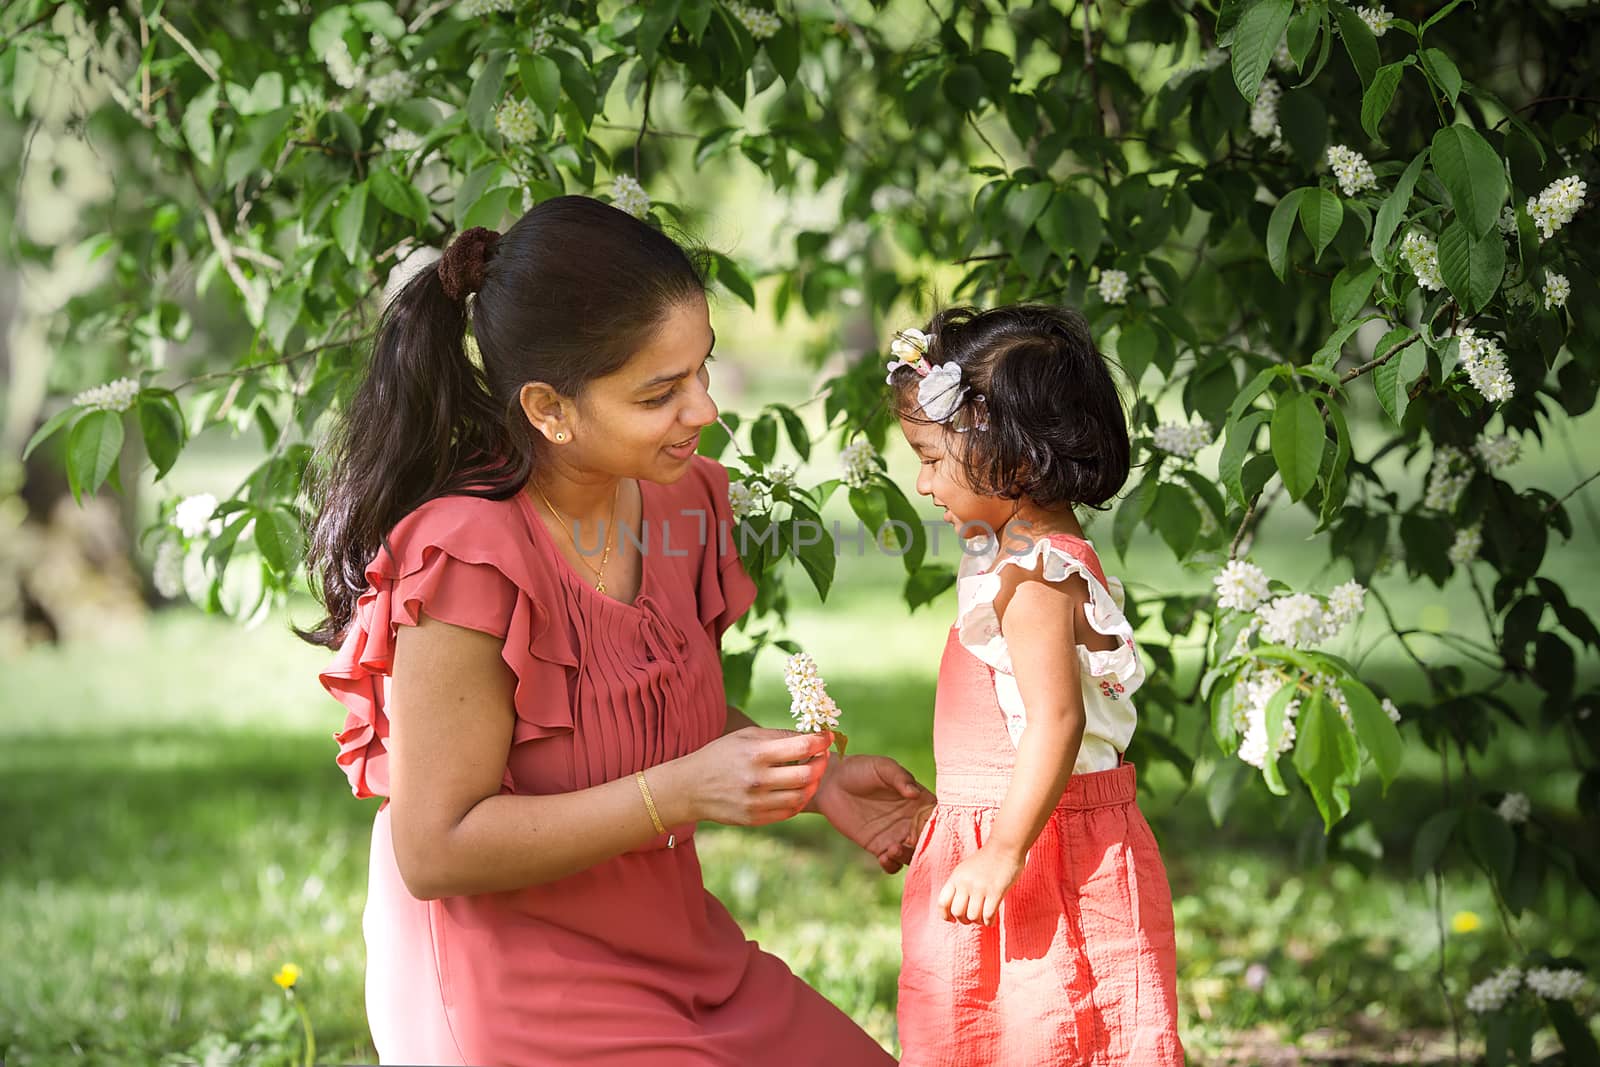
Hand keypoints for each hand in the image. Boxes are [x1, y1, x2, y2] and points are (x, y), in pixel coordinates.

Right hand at [662, 727, 832, 827]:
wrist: (689, 788)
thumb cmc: (719, 756)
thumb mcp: (744, 736)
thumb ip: (777, 736)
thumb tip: (809, 736)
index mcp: (756, 754)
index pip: (802, 746)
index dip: (821, 741)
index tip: (827, 737)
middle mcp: (758, 780)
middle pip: (808, 774)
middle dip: (821, 763)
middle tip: (822, 756)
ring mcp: (757, 803)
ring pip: (802, 796)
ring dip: (813, 783)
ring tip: (811, 773)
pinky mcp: (755, 819)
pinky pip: (789, 811)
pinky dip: (799, 799)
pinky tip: (797, 789)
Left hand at [811, 754, 936, 873]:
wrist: (830, 782)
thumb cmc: (860, 769)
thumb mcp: (882, 767)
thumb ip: (900, 778)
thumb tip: (914, 794)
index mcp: (919, 801)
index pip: (937, 817)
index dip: (939, 825)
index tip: (931, 828)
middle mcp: (911, 821)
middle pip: (928, 841)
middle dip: (924, 847)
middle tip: (911, 842)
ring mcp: (896, 835)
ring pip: (911, 855)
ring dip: (907, 857)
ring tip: (893, 848)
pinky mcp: (878, 847)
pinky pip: (891, 863)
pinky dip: (891, 865)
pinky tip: (884, 856)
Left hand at [936, 844, 1022, 925]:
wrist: (1005, 846)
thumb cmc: (987, 859)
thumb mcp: (965, 869)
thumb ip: (959, 885)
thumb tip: (955, 909)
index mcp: (956, 877)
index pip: (942, 902)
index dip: (945, 915)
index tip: (952, 920)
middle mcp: (965, 883)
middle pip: (957, 913)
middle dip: (964, 921)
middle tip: (972, 918)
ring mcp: (980, 887)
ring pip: (972, 917)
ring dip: (978, 921)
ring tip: (983, 918)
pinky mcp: (995, 891)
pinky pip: (988, 915)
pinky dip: (989, 922)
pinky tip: (991, 919)